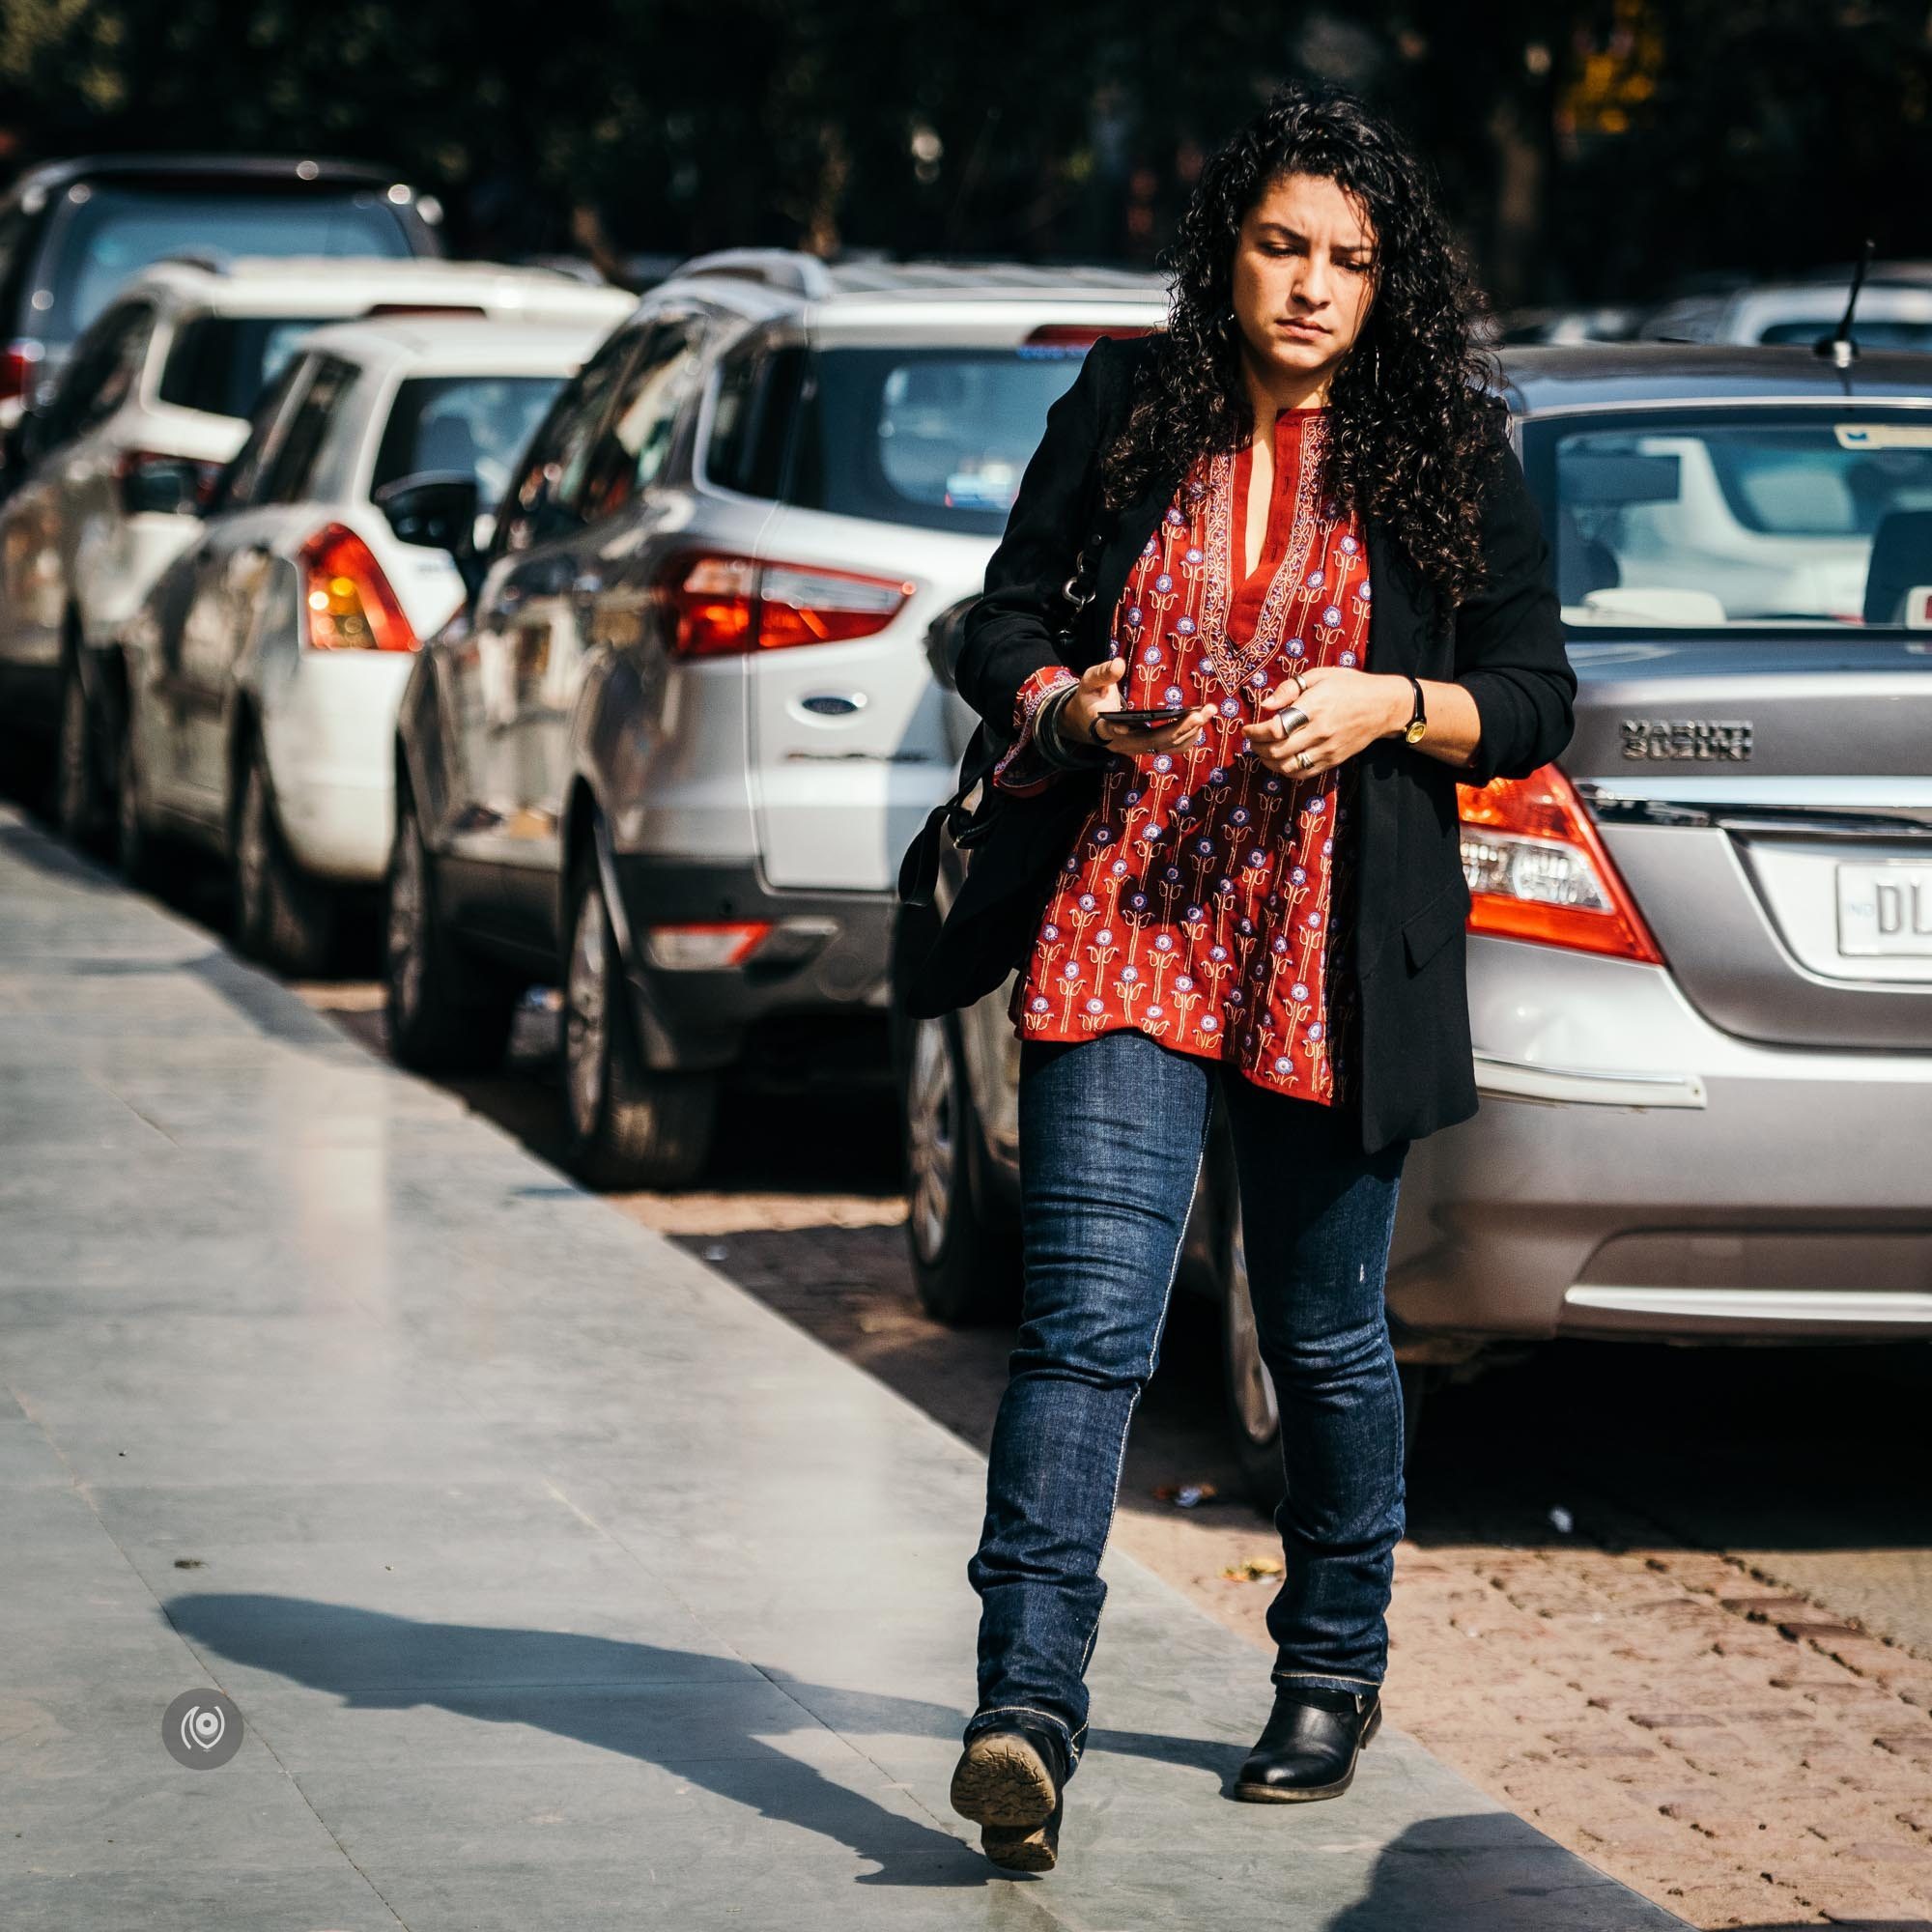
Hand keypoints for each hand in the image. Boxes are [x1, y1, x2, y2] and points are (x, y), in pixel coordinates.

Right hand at [1058, 657, 1216, 757]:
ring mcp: (1137, 747)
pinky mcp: (1147, 746)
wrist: (1085, 721)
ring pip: (1167, 746)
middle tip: (1202, 713)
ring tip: (1209, 712)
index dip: (1129, 731)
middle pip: (1154, 742)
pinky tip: (1200, 720)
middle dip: (1180, 729)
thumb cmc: (1089, 699)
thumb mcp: (1089, 683)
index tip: (1135, 726)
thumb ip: (1103, 674)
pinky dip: (1187, 736)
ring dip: (1190, 732)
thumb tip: (1119, 663)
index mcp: (1105, 729)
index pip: (1117, 732)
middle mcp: (1124, 744)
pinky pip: (1170, 747)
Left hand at [1240, 667, 1410, 777]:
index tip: (1247, 728)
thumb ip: (1290, 689)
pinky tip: (1280, 761)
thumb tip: (1266, 705)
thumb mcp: (1320, 675)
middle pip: (1277, 750)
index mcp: (1314, 706)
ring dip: (1268, 762)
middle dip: (1257, 747)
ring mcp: (1327, 748)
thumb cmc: (1350, 686)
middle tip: (1251, 740)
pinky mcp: (1333, 760)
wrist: (1384, 706)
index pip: (1275, 728)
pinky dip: (1286, 771)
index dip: (1255, 732)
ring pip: (1288, 766)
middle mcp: (1320, 731)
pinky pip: (1304, 772)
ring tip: (1262, 752)